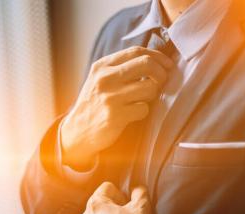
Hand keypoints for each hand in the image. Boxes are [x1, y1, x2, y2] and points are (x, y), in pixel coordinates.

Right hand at [61, 46, 172, 167]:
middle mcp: (105, 78)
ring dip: (152, 95)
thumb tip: (154, 60)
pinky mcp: (116, 115)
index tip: (166, 65)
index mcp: (102, 66)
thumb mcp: (99, 79)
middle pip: (147, 64)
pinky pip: (144, 109)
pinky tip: (132, 113)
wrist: (77, 130)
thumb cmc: (94, 104)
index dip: (157, 56)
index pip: (136, 51)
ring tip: (142, 100)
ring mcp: (111, 97)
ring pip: (149, 87)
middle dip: (161, 73)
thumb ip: (119, 68)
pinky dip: (143, 111)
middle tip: (161, 82)